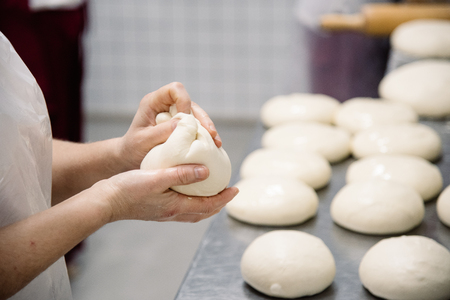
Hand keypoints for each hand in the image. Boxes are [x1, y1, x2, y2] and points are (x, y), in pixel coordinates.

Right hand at [97, 164, 238, 222]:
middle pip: (203, 212)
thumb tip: (206, 171)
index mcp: (175, 207)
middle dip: (218, 203)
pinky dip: (192, 202)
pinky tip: (188, 191)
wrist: (105, 201)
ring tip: (213, 192)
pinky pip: (182, 208)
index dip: (224, 198)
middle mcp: (172, 213)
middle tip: (228, 192)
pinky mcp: (156, 210)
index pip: (207, 205)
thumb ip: (181, 174)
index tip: (236, 189)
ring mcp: (163, 213)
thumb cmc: (127, 188)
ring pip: (192, 212)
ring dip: (206, 204)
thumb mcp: (156, 177)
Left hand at [118, 82, 221, 170]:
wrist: (130, 158)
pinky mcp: (180, 126)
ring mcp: (174, 115)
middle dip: (203, 118)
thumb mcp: (143, 142)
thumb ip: (160, 132)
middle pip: (190, 102)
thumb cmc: (133, 149)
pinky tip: (213, 146)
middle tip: (210, 134)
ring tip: (216, 142)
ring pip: (197, 114)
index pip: (175, 90)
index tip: (187, 121)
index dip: (184, 101)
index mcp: (153, 102)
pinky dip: (205, 135)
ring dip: (207, 127)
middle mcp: (165, 105)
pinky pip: (196, 126)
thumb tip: (181, 123)